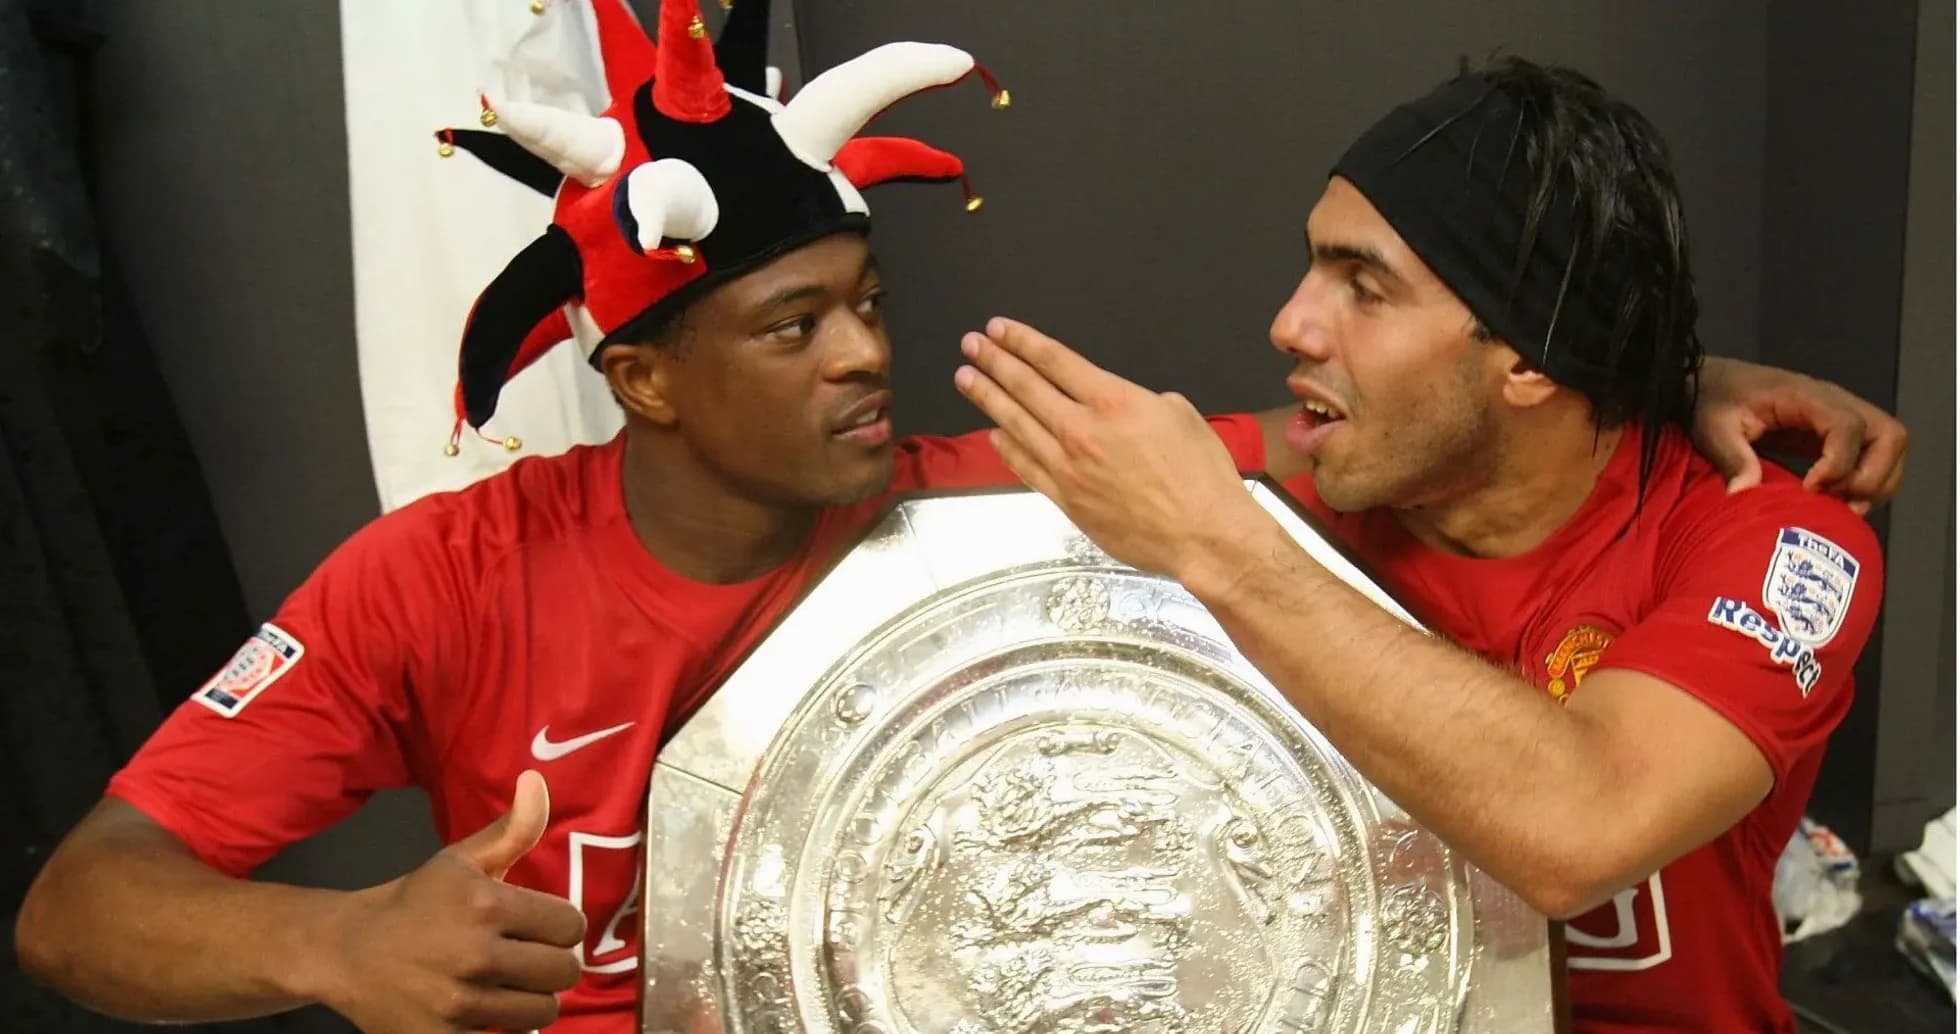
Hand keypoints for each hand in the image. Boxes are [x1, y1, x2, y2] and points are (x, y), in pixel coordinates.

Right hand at [316, 771, 584, 1033]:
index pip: (570, 926)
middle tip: (527, 961)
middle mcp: (475, 954)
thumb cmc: (413, 904)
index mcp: (485, 904)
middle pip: (563, 971)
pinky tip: (488, 1015)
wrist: (345, 952)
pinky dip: (504, 1031)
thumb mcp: (459, 861)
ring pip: (543, 1012)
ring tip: (508, 988)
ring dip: (531, 1002)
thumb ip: (511, 830)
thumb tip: (537, 782)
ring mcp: (458, 1003)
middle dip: (551, 965)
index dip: (561, 927)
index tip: (541, 929)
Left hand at [953, 317, 1268, 584]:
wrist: (1204, 534)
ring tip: (967, 380)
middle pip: (1026, 388)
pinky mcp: (1067, 501)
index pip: (1054, 361)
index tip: (999, 329)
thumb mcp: (1180, 415)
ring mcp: (1069, 468)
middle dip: (995, 362)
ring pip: (1017, 426)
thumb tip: (1123, 407)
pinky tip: (994, 435)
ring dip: (989, 399)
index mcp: (1113, 402)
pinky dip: (1008, 449)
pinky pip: (1027, 468)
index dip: (1022, 342)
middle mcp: (1083, 431)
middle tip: (971, 346)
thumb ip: (1140, 401)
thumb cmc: (1202, 476)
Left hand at [1694, 356, 1908, 514]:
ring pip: (1891, 445)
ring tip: (1843, 507)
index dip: (1839, 463)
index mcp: (1805, 396)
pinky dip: (1870, 481)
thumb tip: (1743, 495)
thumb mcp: (1713, 428)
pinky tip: (1839, 502)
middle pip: (1889, 434)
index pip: (1848, 425)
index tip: (1810, 488)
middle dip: (1873, 476)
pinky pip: (1876, 455)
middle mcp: (1835, 402)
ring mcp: (1842, 416)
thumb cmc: (1713, 401)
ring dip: (1878, 481)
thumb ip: (1732, 458)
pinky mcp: (1838, 433)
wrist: (1712, 384)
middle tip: (1838, 502)